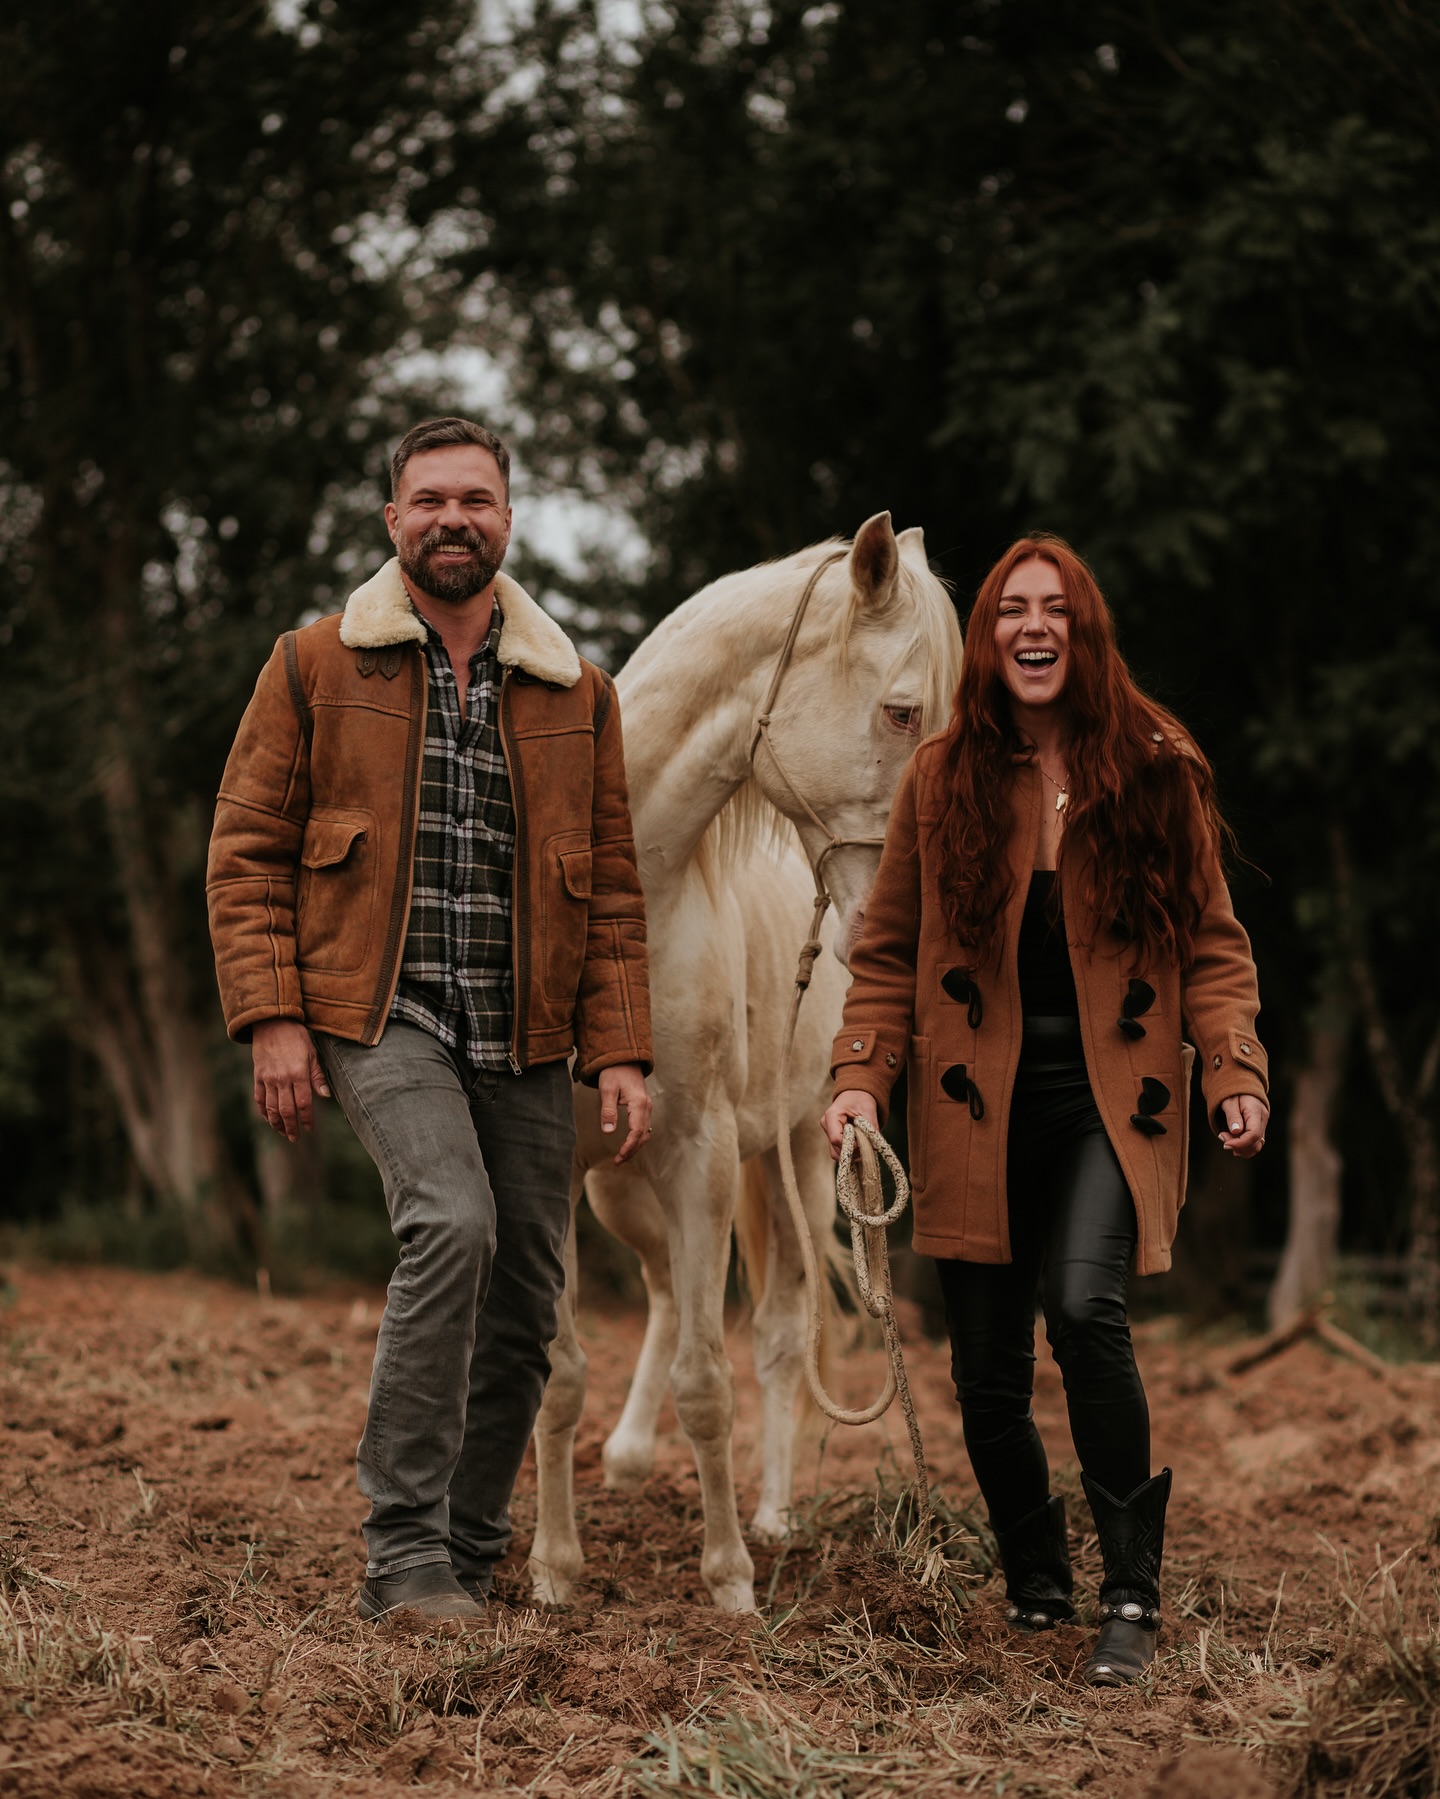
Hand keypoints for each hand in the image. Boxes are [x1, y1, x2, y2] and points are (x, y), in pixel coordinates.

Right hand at [251, 1019, 329, 1141]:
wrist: (271, 1023)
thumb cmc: (296, 1037)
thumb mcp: (312, 1053)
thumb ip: (317, 1076)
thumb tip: (326, 1095)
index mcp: (298, 1074)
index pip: (304, 1103)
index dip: (307, 1119)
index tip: (309, 1128)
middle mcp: (282, 1079)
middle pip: (286, 1110)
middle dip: (291, 1127)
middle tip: (295, 1137)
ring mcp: (268, 1079)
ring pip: (271, 1108)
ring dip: (277, 1123)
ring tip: (283, 1132)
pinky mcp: (258, 1076)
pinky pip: (259, 1099)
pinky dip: (263, 1111)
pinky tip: (269, 1118)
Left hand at [598, 1062, 651, 1163]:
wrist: (624, 1058)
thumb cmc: (614, 1072)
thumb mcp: (607, 1089)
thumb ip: (608, 1111)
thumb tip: (608, 1132)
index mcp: (639, 1103)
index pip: (636, 1131)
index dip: (629, 1146)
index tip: (619, 1156)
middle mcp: (646, 1106)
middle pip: (643, 1135)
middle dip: (632, 1150)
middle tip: (617, 1161)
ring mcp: (647, 1106)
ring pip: (645, 1132)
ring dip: (635, 1146)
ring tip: (621, 1156)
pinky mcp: (644, 1106)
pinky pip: (644, 1126)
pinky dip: (637, 1138)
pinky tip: (628, 1144)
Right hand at [822, 1089, 879, 1161]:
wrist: (855, 1093)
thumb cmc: (860, 1099)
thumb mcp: (868, 1110)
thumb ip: (871, 1128)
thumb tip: (874, 1147)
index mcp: (832, 1116)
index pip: (836, 1139)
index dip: (852, 1145)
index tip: (864, 1142)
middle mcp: (827, 1125)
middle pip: (835, 1150)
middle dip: (852, 1153)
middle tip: (866, 1147)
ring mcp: (828, 1132)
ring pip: (837, 1154)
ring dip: (852, 1154)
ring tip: (864, 1145)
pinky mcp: (832, 1137)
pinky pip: (840, 1150)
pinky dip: (851, 1152)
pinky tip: (860, 1145)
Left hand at [1218, 1093, 1268, 1157]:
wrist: (1242, 1086)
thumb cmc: (1234, 1092)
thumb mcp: (1229, 1101)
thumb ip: (1233, 1116)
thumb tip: (1236, 1132)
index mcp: (1256, 1112)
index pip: (1254, 1134)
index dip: (1240, 1143)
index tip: (1225, 1143)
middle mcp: (1263, 1120)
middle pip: (1256, 1143)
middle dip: (1238, 1146)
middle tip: (1222, 1137)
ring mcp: (1262, 1125)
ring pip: (1256, 1146)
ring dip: (1240, 1148)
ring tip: (1226, 1139)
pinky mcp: (1259, 1128)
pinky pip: (1254, 1143)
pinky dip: (1243, 1147)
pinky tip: (1232, 1142)